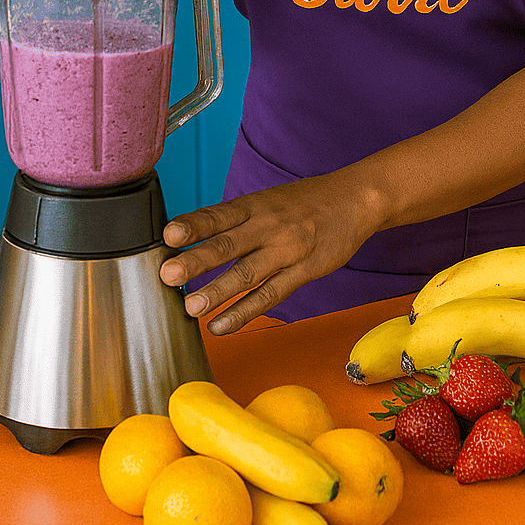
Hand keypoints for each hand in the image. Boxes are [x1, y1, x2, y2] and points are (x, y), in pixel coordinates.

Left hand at [158, 174, 383, 332]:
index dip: (194, 225)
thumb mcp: (268, 200)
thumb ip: (235, 220)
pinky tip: (222, 325)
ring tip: (191, 308)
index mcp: (255, 205)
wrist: (356, 199)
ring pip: (248, 273)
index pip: (219, 214)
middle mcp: (269, 226)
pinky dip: (245, 312)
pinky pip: (271, 294)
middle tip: (168, 275)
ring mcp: (288, 250)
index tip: (168, 235)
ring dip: (218, 292)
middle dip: (197, 260)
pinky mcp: (305, 271)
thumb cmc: (305, 202)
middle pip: (229, 244)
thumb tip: (192, 239)